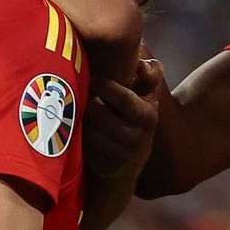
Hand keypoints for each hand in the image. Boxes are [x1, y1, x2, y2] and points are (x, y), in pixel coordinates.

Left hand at [83, 58, 163, 178]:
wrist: (131, 162)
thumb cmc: (136, 118)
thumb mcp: (148, 97)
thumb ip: (150, 75)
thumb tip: (141, 64)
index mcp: (148, 115)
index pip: (122, 96)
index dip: (102, 85)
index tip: (91, 77)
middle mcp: (137, 136)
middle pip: (97, 111)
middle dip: (87, 99)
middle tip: (79, 90)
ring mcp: (121, 153)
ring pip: (88, 127)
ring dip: (80, 115)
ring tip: (79, 108)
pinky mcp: (107, 165)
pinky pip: (84, 143)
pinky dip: (79, 133)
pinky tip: (80, 127)